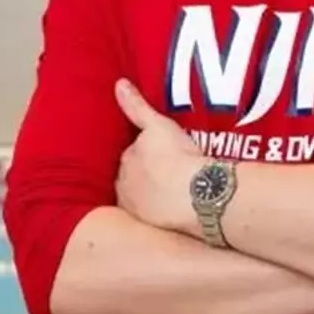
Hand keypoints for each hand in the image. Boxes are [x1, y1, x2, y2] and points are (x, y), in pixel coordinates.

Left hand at [113, 78, 205, 235]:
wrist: (195, 195)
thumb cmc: (177, 157)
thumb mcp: (158, 125)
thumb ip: (137, 107)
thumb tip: (119, 85)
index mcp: (125, 162)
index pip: (131, 155)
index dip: (146, 153)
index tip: (161, 154)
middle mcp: (124, 187)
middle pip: (134, 178)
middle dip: (146, 175)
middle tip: (169, 172)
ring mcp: (137, 209)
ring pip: (142, 198)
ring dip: (153, 195)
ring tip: (174, 192)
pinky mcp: (152, 227)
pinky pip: (154, 217)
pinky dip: (162, 212)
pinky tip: (176, 210)